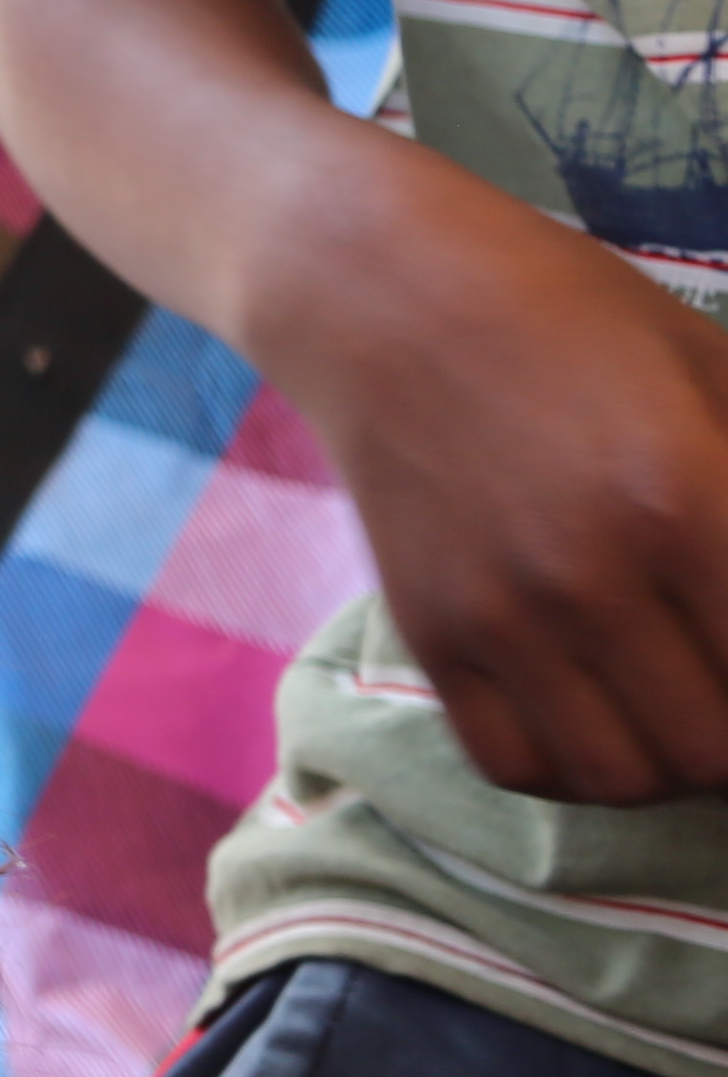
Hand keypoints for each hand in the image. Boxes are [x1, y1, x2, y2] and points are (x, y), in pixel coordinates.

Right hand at [267, 167, 727, 803]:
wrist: (381, 298)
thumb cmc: (570, 317)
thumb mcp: (715, 370)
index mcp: (686, 501)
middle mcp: (592, 578)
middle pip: (713, 748)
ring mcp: (500, 616)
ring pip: (622, 778)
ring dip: (670, 765)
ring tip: (679, 715)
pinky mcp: (430, 633)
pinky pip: (514, 764)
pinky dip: (571, 769)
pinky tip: (597, 721)